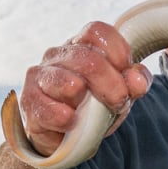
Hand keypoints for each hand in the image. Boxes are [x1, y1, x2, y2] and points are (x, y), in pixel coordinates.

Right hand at [19, 22, 151, 155]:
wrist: (63, 136)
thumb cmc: (92, 108)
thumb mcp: (120, 93)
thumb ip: (134, 83)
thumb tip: (137, 80)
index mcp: (81, 46)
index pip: (98, 32)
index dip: (118, 53)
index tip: (126, 74)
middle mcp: (58, 55)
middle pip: (88, 59)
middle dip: (112, 85)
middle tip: (119, 102)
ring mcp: (40, 76)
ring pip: (68, 83)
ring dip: (89, 103)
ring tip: (92, 115)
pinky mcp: (29, 100)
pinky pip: (48, 108)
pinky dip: (66, 119)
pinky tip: (72, 122)